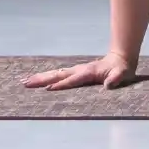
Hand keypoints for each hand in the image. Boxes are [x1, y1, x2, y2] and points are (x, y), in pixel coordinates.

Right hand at [21, 51, 135, 91]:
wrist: (120, 59)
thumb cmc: (122, 69)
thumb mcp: (122, 74)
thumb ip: (116, 78)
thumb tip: (109, 84)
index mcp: (88, 72)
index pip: (72, 80)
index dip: (62, 85)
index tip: (48, 90)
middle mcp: (79, 70)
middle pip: (58, 75)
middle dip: (42, 80)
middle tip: (26, 83)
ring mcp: (76, 70)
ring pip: (55, 74)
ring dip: (41, 78)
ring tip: (25, 81)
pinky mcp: (75, 72)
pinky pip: (58, 75)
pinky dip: (47, 77)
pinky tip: (38, 80)